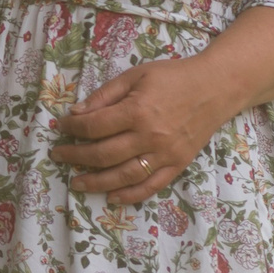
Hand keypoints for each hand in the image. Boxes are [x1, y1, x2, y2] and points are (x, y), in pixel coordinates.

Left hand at [49, 55, 241, 204]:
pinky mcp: (178, 165)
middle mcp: (150, 137)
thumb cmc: (172, 77)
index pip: (94, 126)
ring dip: (97, 182)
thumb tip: (77, 113)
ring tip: (77, 183)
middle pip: (104, 154)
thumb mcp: (134, 76)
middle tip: (58, 156)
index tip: (60, 127)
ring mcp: (165, 154)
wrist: (215, 88)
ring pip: (125, 176)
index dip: (72, 128)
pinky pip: (151, 186)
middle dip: (76, 157)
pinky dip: (130, 195)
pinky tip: (112, 197)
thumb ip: (104, 95)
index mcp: (137, 111)